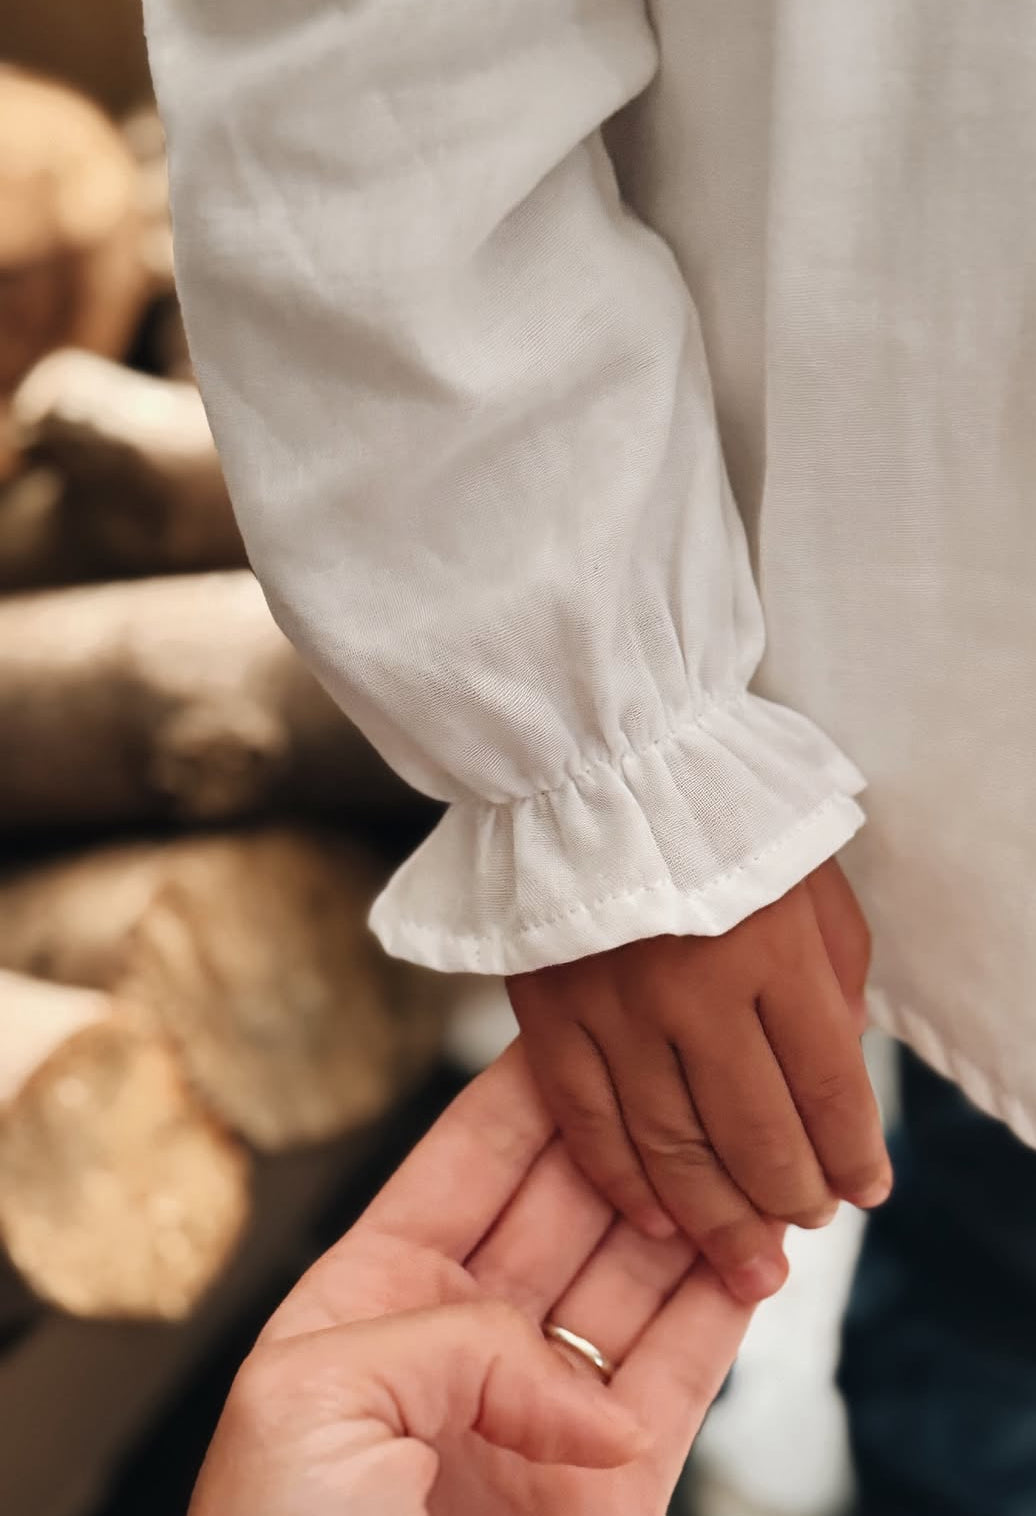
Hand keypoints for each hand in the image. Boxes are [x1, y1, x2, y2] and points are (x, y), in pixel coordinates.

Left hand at [189, 1044, 755, 1515]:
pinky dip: (724, 1306)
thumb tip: (577, 1386)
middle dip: (623, 1140)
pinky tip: (755, 1248)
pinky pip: (681, 1368)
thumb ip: (449, 1338)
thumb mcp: (311, 1399)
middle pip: (562, 1207)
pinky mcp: (615, 1478)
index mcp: (371, 1300)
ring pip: (634, 1275)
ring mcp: (543, 1406)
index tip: (579, 1030)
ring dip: (688, 1212)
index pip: (462, 1167)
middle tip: (681, 1077)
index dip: (522, 1098)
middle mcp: (463, 1341)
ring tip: (738, 1151)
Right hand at [508, 859, 890, 1303]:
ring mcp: (613, 1007)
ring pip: (668, 1145)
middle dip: (790, 1196)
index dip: (853, 1152)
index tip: (866, 1188)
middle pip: (753, 1134)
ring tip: (744, 1258)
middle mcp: (694, 988)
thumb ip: (834, 972)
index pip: (827, 1085)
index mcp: (771, 946)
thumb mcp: (804, 873)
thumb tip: (837, 1067)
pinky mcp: (547, 1012)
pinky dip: (622, 1180)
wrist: (588, 762)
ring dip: (714, 1215)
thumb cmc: (714, 815)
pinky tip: (656, 1218)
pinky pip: (584, 1121)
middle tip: (804, 1224)